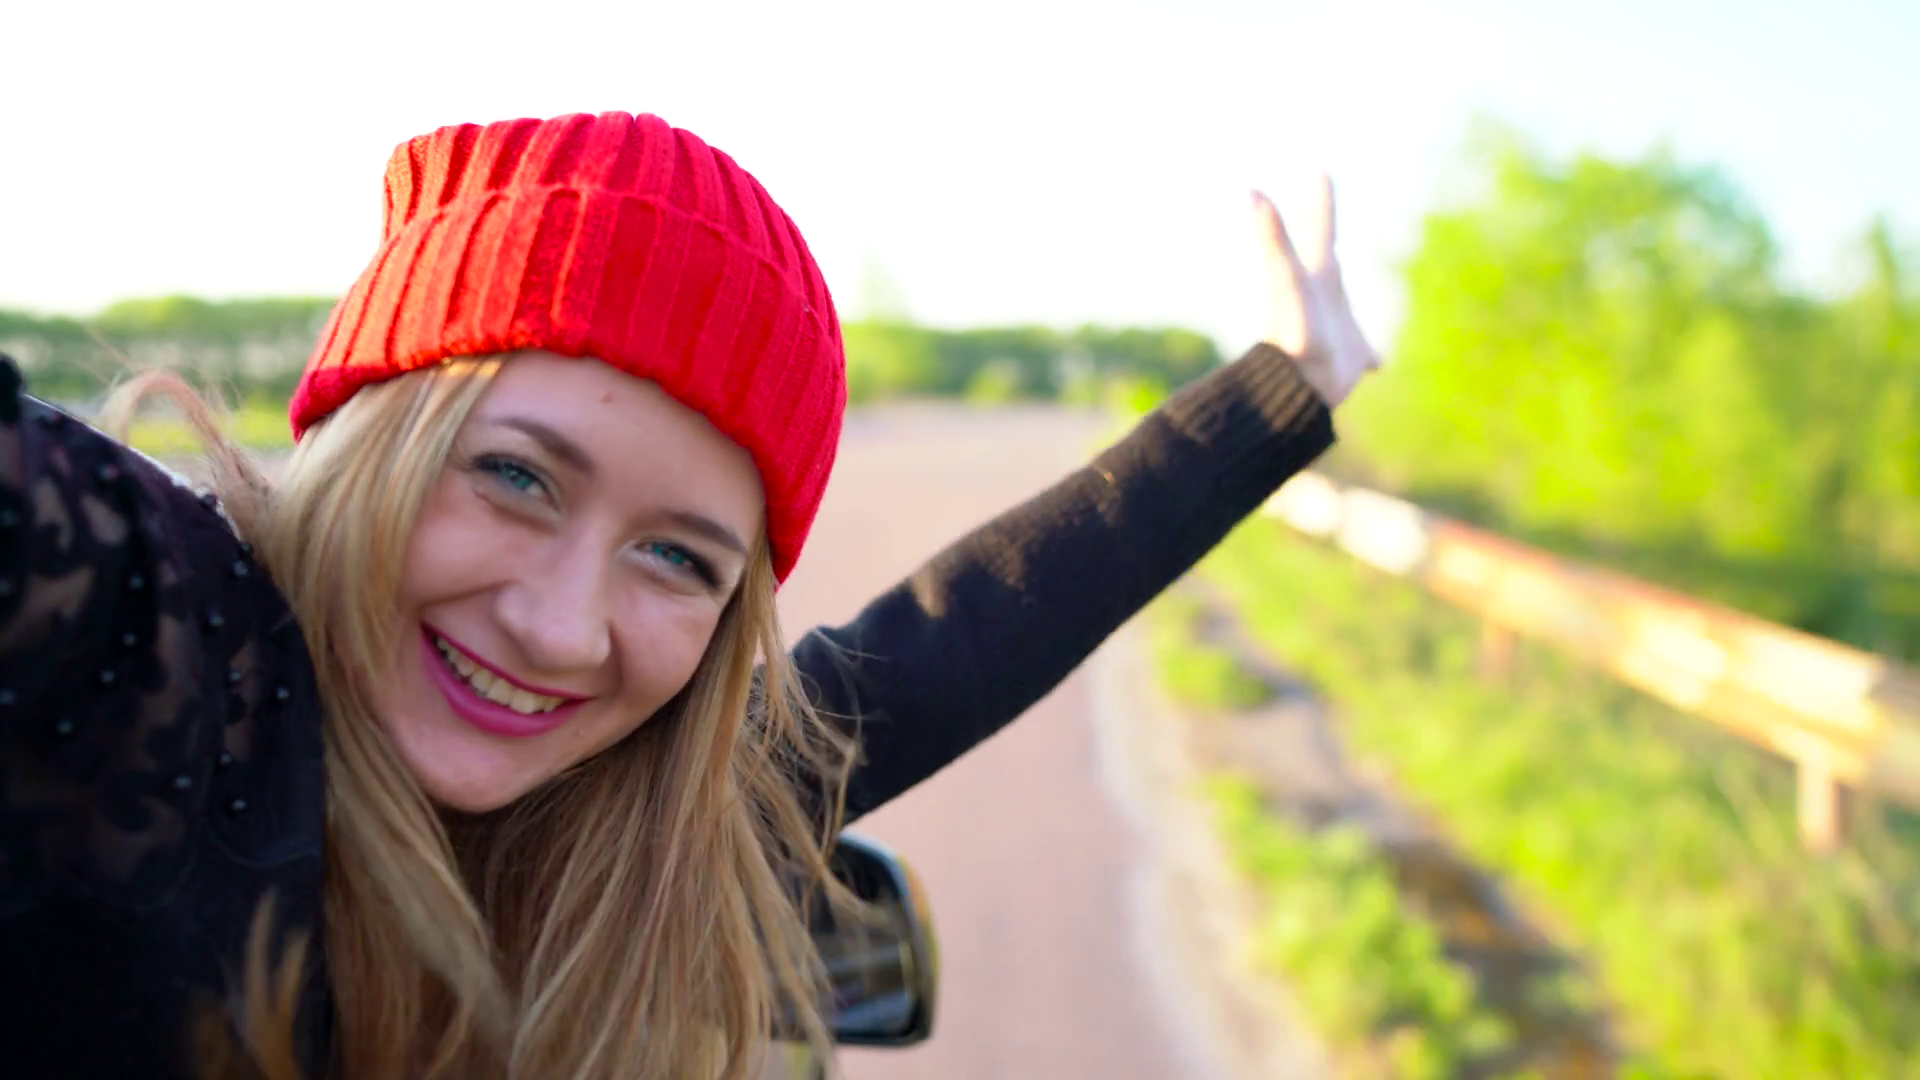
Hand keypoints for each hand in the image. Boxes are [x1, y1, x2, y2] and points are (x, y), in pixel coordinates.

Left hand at [1253, 177, 1381, 407]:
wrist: (1300, 387)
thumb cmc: (1295, 332)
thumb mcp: (1287, 279)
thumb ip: (1273, 238)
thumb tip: (1251, 192)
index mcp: (1317, 279)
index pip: (1322, 231)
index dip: (1322, 203)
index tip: (1320, 173)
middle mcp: (1326, 300)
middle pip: (1327, 258)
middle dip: (1325, 233)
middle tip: (1326, 213)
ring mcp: (1339, 328)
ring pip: (1347, 309)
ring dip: (1347, 300)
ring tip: (1345, 289)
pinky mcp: (1350, 361)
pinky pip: (1366, 356)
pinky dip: (1372, 359)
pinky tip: (1377, 368)